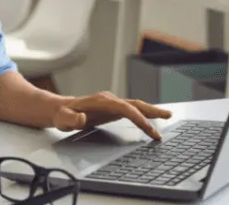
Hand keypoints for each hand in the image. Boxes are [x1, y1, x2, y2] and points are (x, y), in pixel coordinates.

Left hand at [50, 91, 171, 140]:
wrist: (60, 110)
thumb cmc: (62, 115)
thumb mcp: (63, 119)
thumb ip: (71, 119)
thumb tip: (81, 118)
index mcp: (102, 102)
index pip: (125, 108)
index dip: (138, 118)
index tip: (149, 129)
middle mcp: (109, 100)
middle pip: (135, 104)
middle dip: (152, 111)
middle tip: (168, 116)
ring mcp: (112, 103)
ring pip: (135, 106)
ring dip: (151, 111)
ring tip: (167, 116)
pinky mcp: (112, 108)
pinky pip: (131, 110)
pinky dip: (143, 114)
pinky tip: (150, 119)